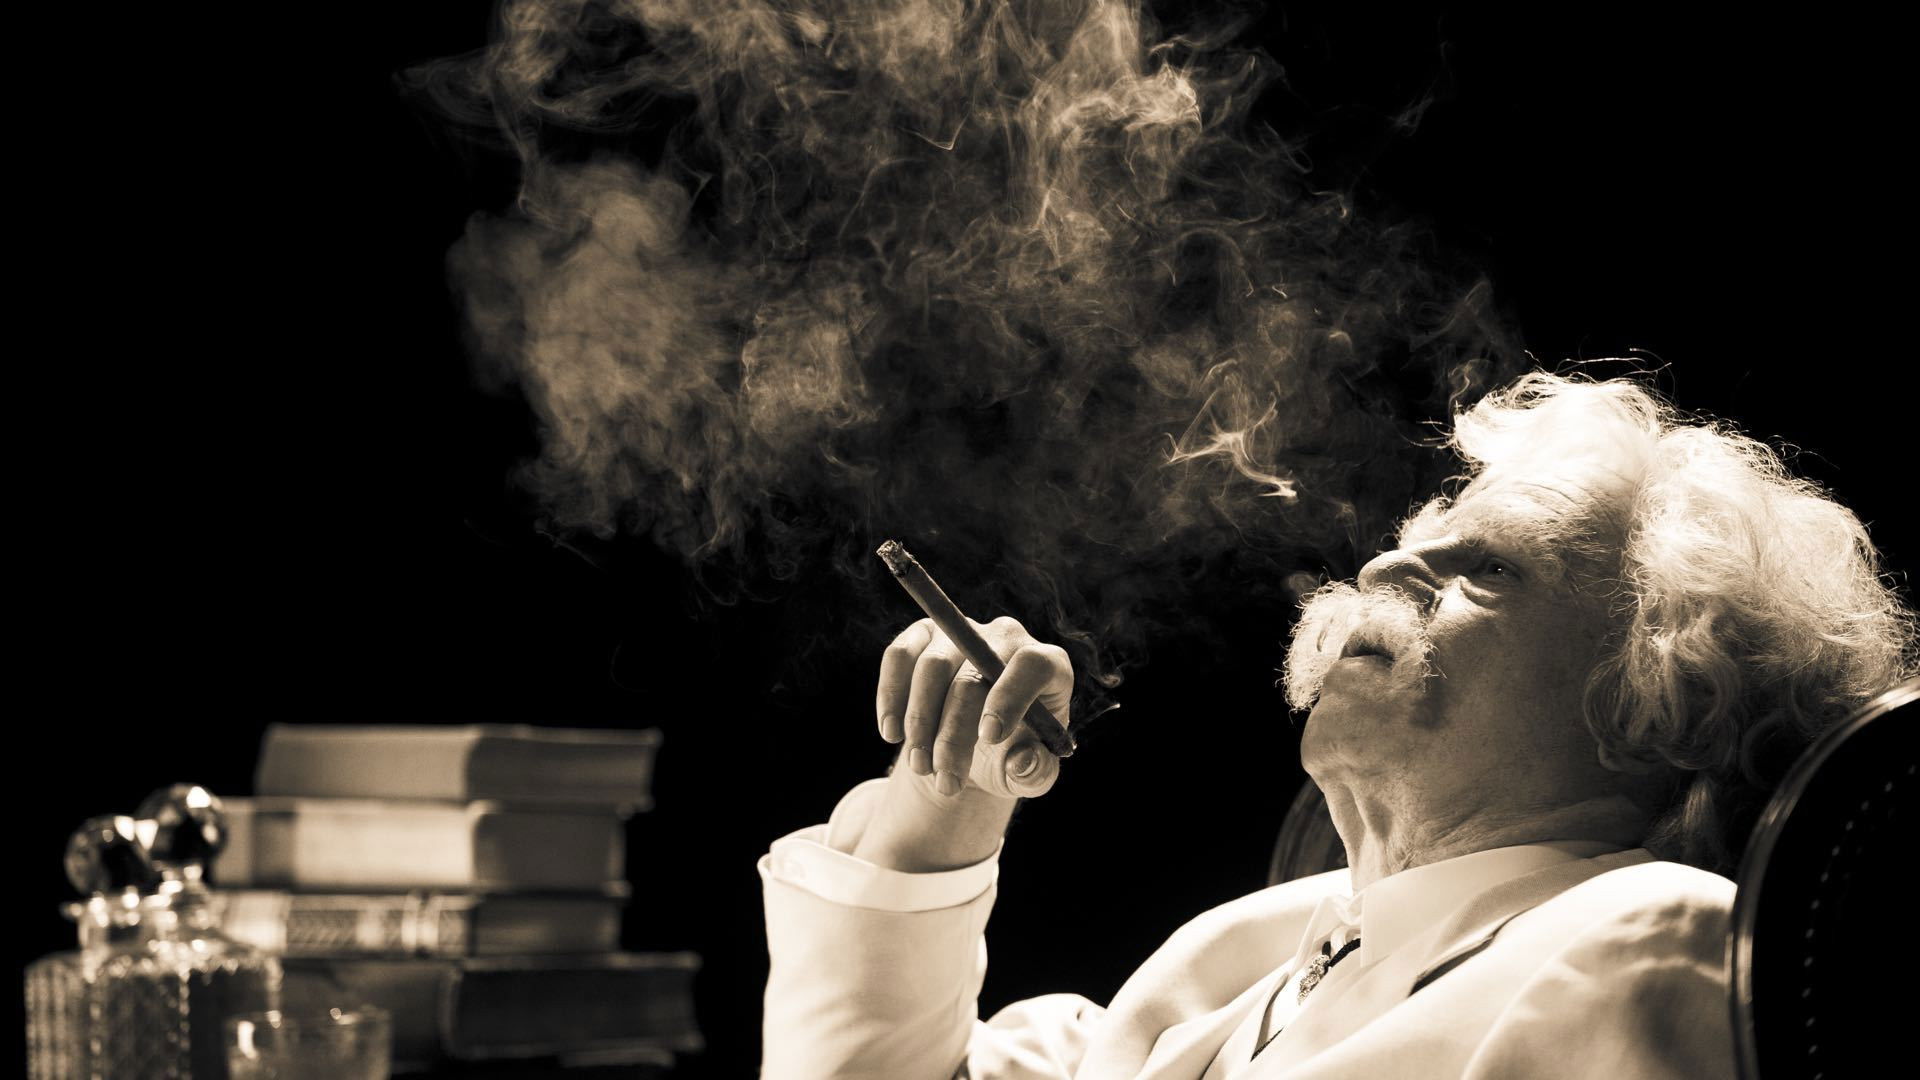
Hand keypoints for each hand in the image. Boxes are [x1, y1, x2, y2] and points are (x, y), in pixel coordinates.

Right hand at [876, 616, 1072, 799]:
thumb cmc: (1011, 754)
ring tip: (921, 766)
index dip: (1010, 696)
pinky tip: (892, 733)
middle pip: (974, 674)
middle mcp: (1007, 638)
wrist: (973, 745)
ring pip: (932, 666)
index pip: (1033, 664)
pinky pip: (899, 656)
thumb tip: (1023, 761)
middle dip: (953, 733)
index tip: (989, 737)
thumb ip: (1035, 772)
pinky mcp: (923, 635)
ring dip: (919, 722)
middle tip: (945, 780)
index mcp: (1048, 666)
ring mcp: (962, 631)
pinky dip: (891, 698)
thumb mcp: (1030, 774)